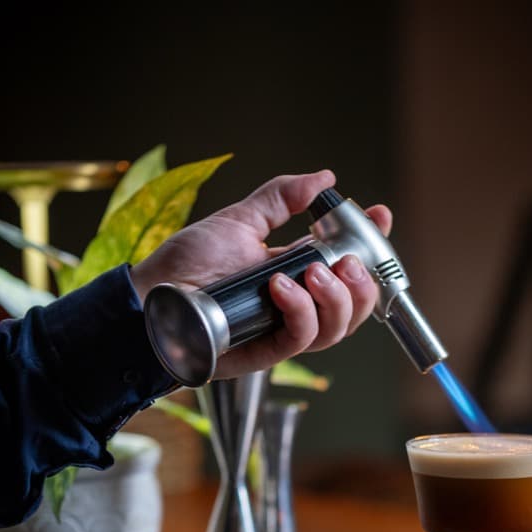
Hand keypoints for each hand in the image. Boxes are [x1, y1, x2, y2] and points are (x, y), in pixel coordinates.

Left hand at [130, 169, 392, 378]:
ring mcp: (283, 329)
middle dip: (363, 281)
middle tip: (346, 260)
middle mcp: (296, 304)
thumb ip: (282, 199)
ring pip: (337, 327)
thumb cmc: (187, 265)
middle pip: (354, 305)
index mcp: (295, 271)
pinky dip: (301, 311)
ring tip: (313, 272)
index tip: (380, 216)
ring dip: (336, 297)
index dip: (371, 244)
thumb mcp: (240, 220)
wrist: (152, 298)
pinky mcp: (267, 352)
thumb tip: (324, 178)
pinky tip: (281, 289)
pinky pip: (302, 339)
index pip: (347, 264)